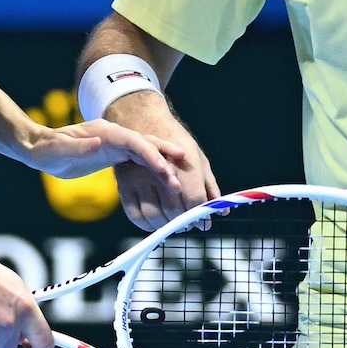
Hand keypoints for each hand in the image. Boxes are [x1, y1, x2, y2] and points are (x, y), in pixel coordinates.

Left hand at [21, 119, 184, 190]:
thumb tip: (99, 142)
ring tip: (178, 186)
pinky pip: (139, 163)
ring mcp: (117, 145)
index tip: (165, 171)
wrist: (39, 149)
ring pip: (147, 155)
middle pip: (146, 146)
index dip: (151, 155)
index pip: (134, 142)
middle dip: (165, 161)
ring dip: (163, 168)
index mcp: (105, 133)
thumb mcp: (58, 150)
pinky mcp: (116, 155)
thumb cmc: (45, 150)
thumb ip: (78, 147)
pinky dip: (153, 171)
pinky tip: (165, 183)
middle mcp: (115, 136)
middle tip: (179, 181)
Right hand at [105, 96, 217, 230]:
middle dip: (184, 221)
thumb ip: (209, 186)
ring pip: (154, 215)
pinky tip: (157, 224)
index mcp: (183, 160)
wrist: (143, 121)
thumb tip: (222, 211)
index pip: (193, 198)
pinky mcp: (124, 184)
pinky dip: (148, 226)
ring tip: (175, 224)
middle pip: (174, 208)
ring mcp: (140, 177)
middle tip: (190, 224)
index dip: (199, 215)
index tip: (204, 223)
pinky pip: (135, 215)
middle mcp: (160, 169)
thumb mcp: (198, 158)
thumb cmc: (176, 141)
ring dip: (167, 225)